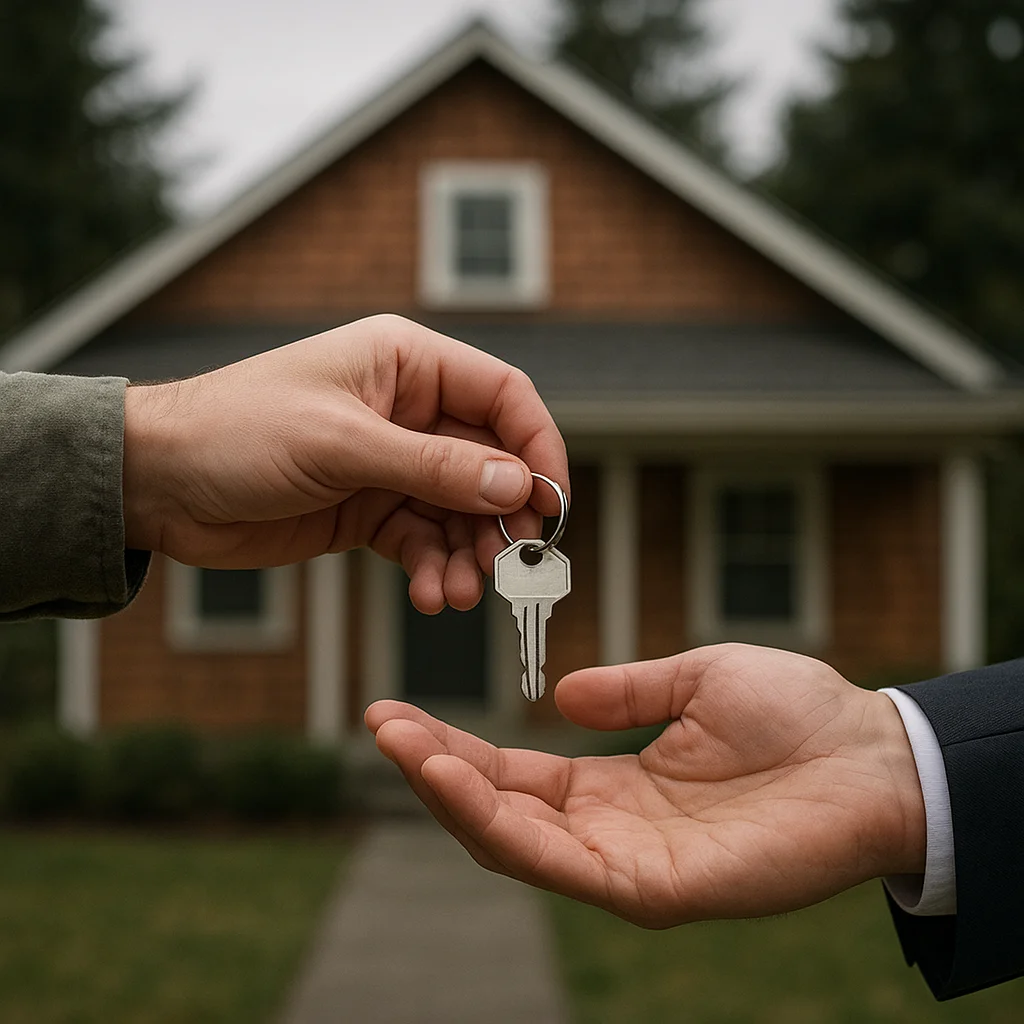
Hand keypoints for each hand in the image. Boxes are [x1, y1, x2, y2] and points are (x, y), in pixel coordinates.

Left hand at [122, 314, 567, 611]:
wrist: (160, 484)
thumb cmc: (237, 432)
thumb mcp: (343, 445)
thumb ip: (434, 467)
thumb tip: (514, 485)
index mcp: (407, 364)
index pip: (503, 397)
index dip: (536, 448)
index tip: (550, 504)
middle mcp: (408, 410)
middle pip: (488, 462)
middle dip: (502, 516)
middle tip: (509, 565)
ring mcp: (391, 462)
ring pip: (460, 511)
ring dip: (467, 554)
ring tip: (458, 592)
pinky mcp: (369, 509)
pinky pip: (422, 540)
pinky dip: (431, 569)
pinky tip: (427, 595)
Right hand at [366, 644, 925, 926]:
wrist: (872, 751)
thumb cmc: (796, 713)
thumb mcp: (695, 680)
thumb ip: (627, 690)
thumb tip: (561, 696)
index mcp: (615, 784)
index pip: (516, 774)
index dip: (456, 748)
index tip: (401, 713)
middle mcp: (610, 830)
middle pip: (499, 811)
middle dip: (434, 771)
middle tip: (380, 724)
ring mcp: (628, 865)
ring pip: (514, 842)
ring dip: (450, 795)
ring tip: (402, 746)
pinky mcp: (653, 887)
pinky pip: (559, 864)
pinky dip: (499, 825)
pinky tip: (457, 781)